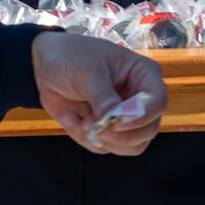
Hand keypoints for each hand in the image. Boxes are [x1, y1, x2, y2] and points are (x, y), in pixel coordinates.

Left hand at [30, 31, 165, 155]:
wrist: (47, 66)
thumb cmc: (72, 57)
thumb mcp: (86, 71)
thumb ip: (102, 95)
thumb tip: (113, 118)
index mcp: (143, 75)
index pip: (158, 102)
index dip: (142, 116)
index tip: (116, 121)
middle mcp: (139, 99)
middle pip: (148, 130)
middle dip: (121, 136)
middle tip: (96, 128)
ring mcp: (124, 117)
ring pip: (131, 146)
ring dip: (104, 141)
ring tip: (81, 122)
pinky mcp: (107, 130)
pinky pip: (105, 147)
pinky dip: (85, 138)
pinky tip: (71, 118)